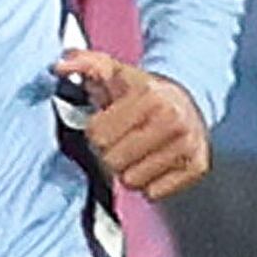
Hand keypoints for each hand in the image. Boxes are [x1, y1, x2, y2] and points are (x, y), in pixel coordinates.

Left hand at [54, 50, 211, 197]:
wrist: (191, 98)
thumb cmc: (145, 91)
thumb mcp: (114, 71)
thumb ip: (83, 63)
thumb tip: (60, 65)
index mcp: (151, 96)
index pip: (99, 136)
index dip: (98, 132)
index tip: (109, 124)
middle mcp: (173, 121)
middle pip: (114, 162)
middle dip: (112, 153)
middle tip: (123, 140)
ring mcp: (188, 145)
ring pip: (133, 181)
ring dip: (130, 170)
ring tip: (138, 152)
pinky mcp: (197, 166)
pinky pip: (155, 193)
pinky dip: (150, 183)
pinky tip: (154, 163)